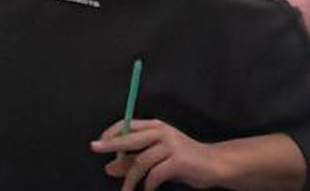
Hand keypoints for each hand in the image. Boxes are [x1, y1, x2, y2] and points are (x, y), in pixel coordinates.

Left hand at [92, 120, 218, 186]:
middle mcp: (161, 132)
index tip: (100, 142)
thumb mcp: (159, 157)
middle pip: (130, 137)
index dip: (112, 132)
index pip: (128, 125)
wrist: (215, 164)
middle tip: (94, 148)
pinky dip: (148, 185)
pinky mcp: (178, 162)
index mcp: (156, 126)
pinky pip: (156, 174)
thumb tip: (109, 168)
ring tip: (125, 190)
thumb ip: (135, 160)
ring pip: (141, 161)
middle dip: (110, 144)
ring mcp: (170, 146)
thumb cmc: (185, 160)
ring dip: (130, 177)